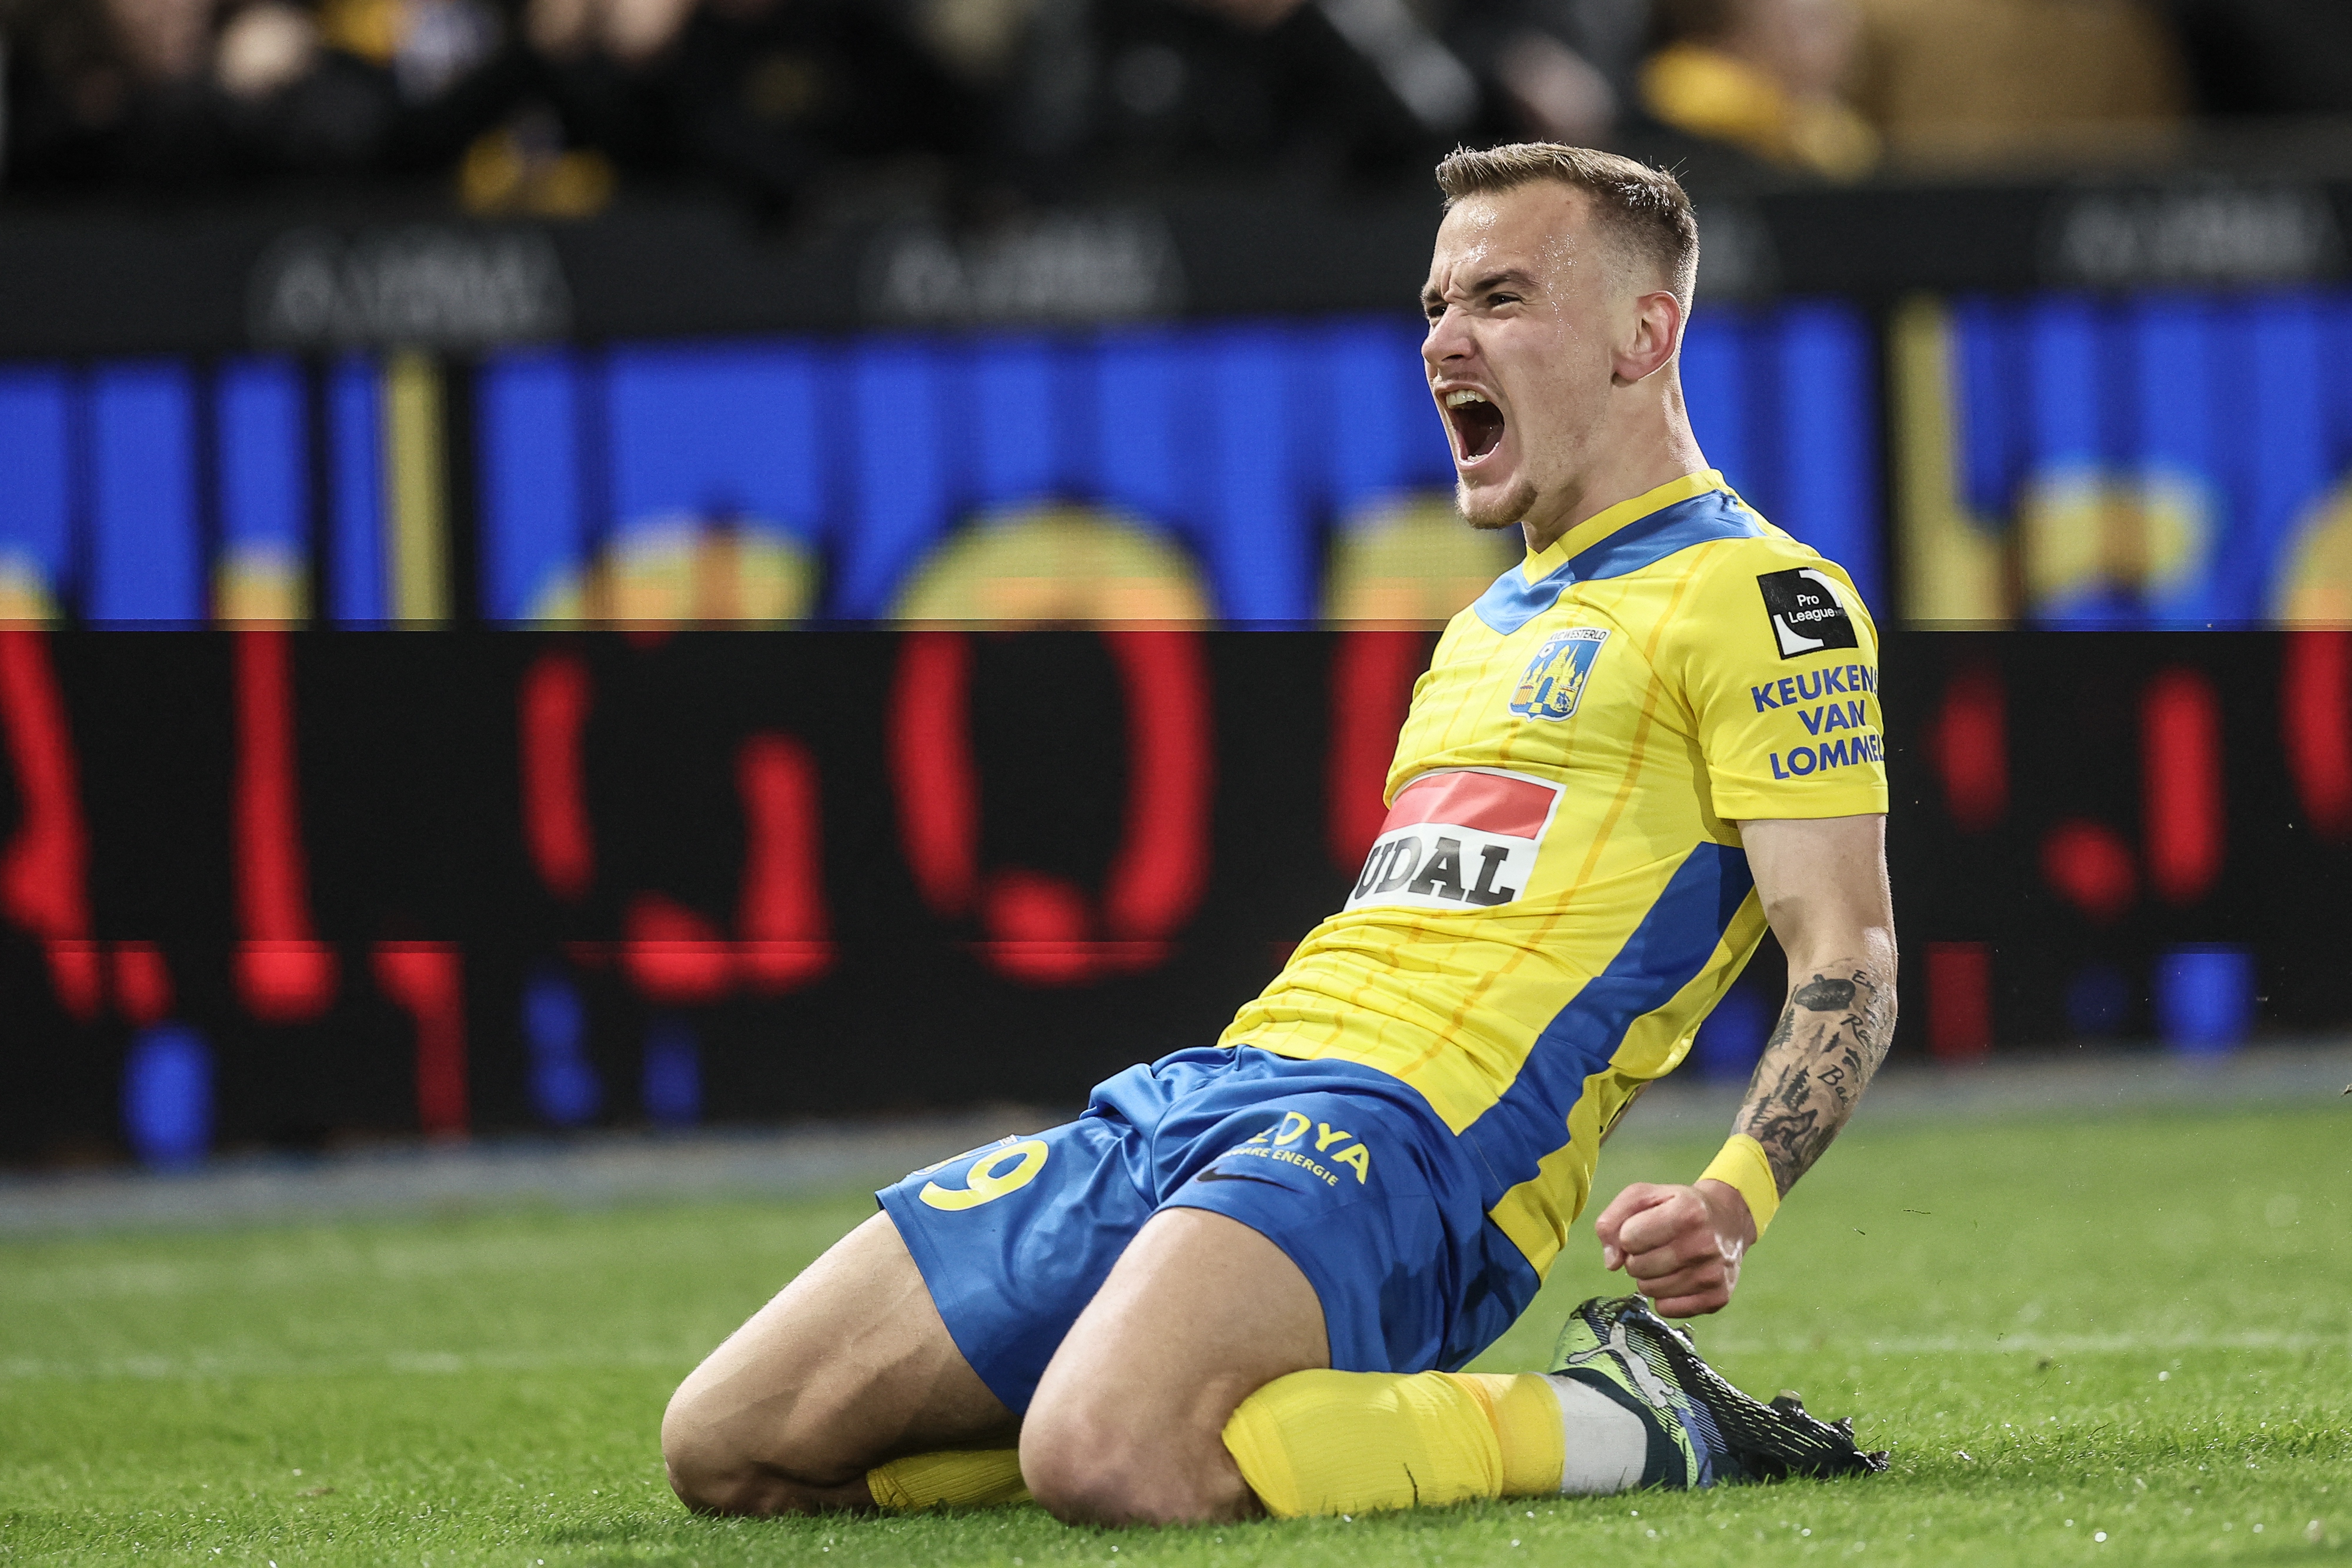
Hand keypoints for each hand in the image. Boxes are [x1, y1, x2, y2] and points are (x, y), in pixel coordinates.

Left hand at [1592, 1179, 1756, 1318]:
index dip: (1628, 1234)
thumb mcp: (1643, 1196)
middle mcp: (1704, 1245)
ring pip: (1649, 1291)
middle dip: (1637, 1257)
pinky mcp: (1716, 1298)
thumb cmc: (1679, 1206)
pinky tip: (1678, 1277)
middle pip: (1636, 1267)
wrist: (1727, 1221)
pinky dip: (1665, 1296)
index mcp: (1687, 1212)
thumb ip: (1612, 1220)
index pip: (1628, 1238)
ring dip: (1649, 1277)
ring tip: (1668, 1260)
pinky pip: (1667, 1309)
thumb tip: (1611, 1262)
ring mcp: (1713, 1275)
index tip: (1644, 1228)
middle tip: (1656, 1246)